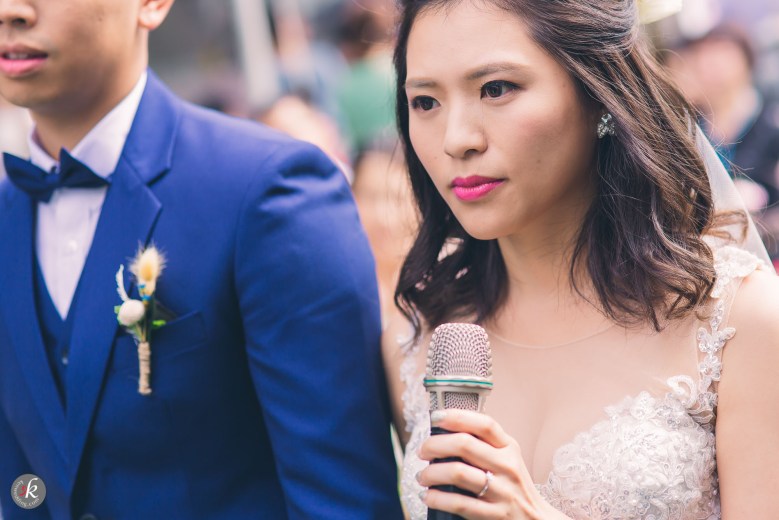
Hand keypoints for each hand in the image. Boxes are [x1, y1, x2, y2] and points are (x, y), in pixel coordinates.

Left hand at [417, 409, 567, 519]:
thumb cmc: (513, 487)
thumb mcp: (507, 460)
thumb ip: (484, 446)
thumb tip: (445, 433)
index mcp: (509, 448)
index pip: (484, 424)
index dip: (457, 417)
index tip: (436, 417)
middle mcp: (507, 466)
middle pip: (464, 445)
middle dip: (434, 445)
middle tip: (422, 451)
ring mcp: (502, 492)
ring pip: (458, 473)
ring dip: (431, 473)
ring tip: (422, 476)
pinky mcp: (495, 515)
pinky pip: (459, 503)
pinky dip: (437, 498)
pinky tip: (428, 497)